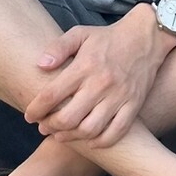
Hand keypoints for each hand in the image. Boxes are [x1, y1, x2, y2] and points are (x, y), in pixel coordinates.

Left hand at [24, 11, 172, 147]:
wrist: (146, 37)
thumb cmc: (108, 37)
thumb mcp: (80, 33)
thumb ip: (58, 48)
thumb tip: (40, 65)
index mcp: (85, 66)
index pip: (53, 94)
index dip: (36, 109)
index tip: (29, 115)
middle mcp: (101, 83)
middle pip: (69, 117)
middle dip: (50, 126)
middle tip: (43, 127)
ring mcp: (119, 96)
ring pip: (90, 129)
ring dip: (71, 137)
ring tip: (60, 135)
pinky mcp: (133, 105)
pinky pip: (116, 133)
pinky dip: (100, 142)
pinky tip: (88, 141)